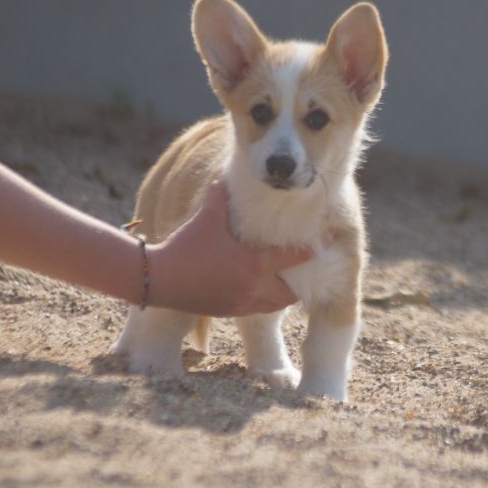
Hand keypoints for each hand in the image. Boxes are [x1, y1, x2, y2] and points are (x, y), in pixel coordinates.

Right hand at [146, 180, 312, 316]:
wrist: (159, 279)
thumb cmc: (185, 246)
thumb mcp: (207, 218)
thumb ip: (221, 196)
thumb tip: (226, 175)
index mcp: (255, 264)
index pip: (295, 258)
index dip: (314, 250)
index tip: (328, 243)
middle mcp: (254, 287)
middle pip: (291, 291)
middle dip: (300, 281)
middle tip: (305, 269)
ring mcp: (243, 303)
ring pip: (276, 304)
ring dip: (283, 294)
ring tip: (286, 281)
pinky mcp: (230, 312)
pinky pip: (257, 309)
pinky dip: (265, 301)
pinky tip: (261, 289)